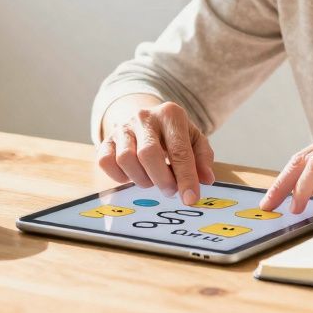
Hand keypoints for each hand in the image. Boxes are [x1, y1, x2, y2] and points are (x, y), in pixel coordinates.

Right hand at [96, 101, 215, 205]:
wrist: (147, 120)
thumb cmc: (174, 135)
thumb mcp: (194, 140)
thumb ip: (203, 158)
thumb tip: (206, 179)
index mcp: (170, 114)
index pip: (179, 150)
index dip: (186, 178)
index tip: (191, 199)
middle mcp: (144, 117)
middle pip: (148, 154)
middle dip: (162, 179)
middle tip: (170, 190)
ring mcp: (122, 128)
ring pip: (125, 159)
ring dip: (141, 179)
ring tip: (152, 180)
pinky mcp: (106, 140)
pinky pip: (106, 162)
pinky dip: (119, 176)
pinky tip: (133, 175)